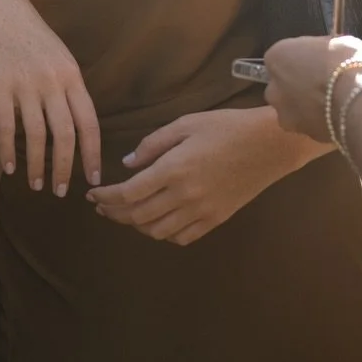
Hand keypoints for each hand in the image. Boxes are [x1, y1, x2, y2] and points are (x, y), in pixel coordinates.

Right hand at [0, 0, 101, 194]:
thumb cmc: (27, 31)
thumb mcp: (57, 54)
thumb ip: (66, 85)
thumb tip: (75, 121)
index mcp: (72, 75)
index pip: (89, 122)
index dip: (92, 154)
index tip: (93, 177)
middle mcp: (53, 81)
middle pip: (66, 135)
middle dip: (65, 168)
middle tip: (61, 192)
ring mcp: (26, 84)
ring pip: (37, 136)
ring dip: (37, 165)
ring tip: (35, 184)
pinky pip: (6, 126)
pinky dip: (8, 150)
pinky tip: (8, 166)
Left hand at [86, 108, 314, 245]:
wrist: (269, 145)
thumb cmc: (226, 127)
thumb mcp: (185, 124)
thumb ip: (152, 144)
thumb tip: (128, 165)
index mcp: (173, 169)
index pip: (128, 193)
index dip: (106, 197)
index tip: (93, 195)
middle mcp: (184, 196)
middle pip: (137, 216)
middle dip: (114, 213)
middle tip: (102, 206)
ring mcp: (201, 211)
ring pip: (157, 231)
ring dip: (136, 225)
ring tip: (126, 214)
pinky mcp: (216, 220)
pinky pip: (182, 237)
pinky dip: (163, 233)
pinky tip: (157, 221)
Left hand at [263, 33, 361, 143]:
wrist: (359, 103)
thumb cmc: (347, 62)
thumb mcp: (338, 41)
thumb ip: (323, 49)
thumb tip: (327, 53)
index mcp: (276, 56)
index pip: (282, 56)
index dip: (301, 58)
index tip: (317, 61)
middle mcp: (273, 88)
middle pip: (282, 85)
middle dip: (298, 85)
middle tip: (323, 82)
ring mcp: (285, 114)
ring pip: (294, 108)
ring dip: (307, 106)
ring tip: (333, 102)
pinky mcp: (303, 134)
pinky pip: (310, 124)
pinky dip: (320, 121)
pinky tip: (338, 116)